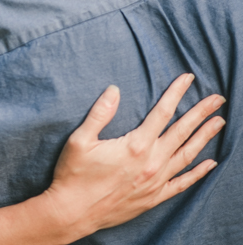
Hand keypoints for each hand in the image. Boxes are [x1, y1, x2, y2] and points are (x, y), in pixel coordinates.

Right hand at [42, 73, 224, 240]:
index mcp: (135, 145)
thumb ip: (99, 113)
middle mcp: (151, 163)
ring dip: (204, 137)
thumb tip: (114, 89)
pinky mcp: (154, 197)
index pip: (162, 113)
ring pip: (187, 155)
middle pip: (181, 132)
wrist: (73, 212)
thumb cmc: (74, 175)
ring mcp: (156, 182)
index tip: (188, 79)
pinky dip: (198, 173)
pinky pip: (182, 183)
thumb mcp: (80, 140)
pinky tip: (209, 164)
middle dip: (201, 113)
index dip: (176, 93)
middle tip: (217, 100)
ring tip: (218, 123)